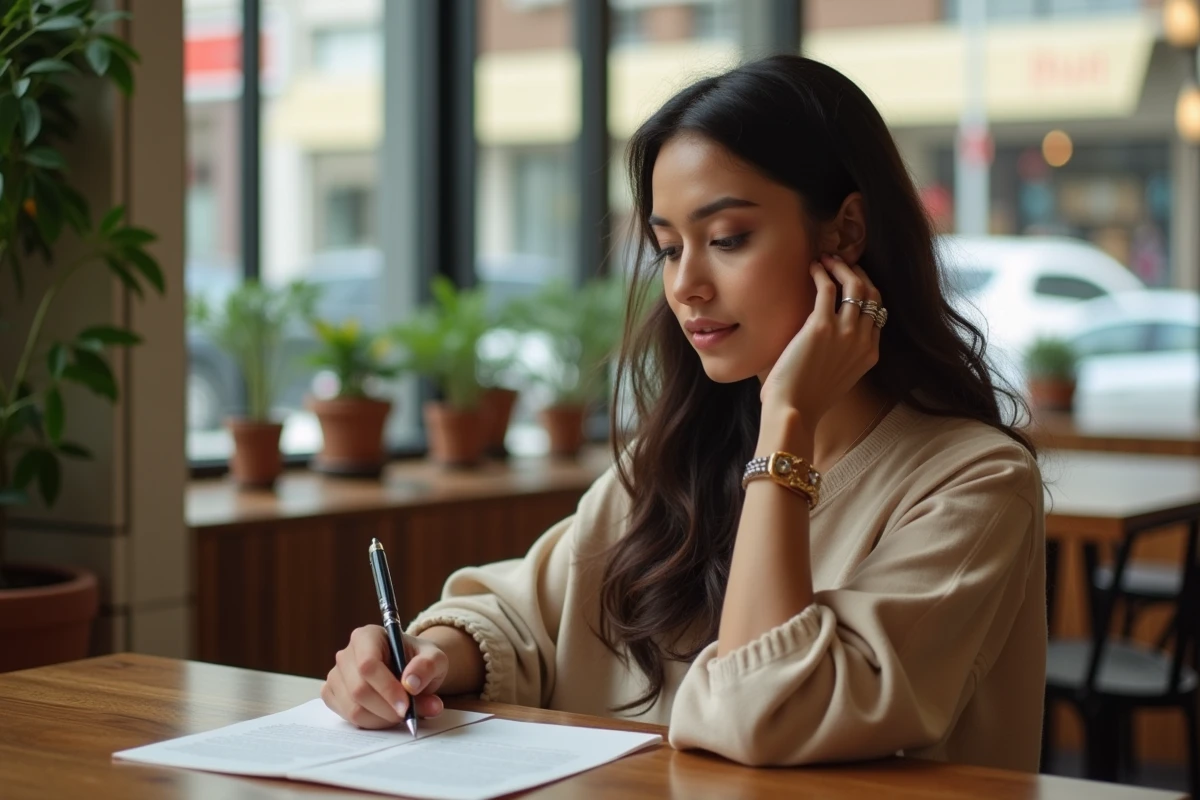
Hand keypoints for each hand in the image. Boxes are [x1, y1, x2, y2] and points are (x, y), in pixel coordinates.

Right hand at [322, 625, 447, 728]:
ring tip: (404, 715)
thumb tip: (411, 684)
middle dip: (387, 709)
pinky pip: (348, 717)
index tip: (406, 706)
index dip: (386, 688)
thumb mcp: (435, 658)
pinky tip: (387, 716)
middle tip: (409, 714)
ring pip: (353, 708)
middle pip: (359, 690)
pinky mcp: (333, 694)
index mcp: (367, 636)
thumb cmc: (420, 661)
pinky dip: (371, 723)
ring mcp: (336, 675)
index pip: (368, 665)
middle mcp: (346, 654)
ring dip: (381, 719)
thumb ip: (428, 666)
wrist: (411, 671)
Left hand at [759, 254, 881, 424]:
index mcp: (870, 354)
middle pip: (872, 294)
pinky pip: (827, 288)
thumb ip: (842, 355)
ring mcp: (845, 333)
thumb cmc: (806, 399)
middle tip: (841, 263)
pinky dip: (821, 273)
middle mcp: (863, 340)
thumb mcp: (837, 377)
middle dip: (858, 273)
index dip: (866, 290)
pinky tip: (812, 268)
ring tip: (826, 259)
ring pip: (854, 286)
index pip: (878, 312)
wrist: (793, 411)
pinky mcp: (821, 327)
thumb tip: (829, 336)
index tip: (851, 279)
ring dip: (841, 267)